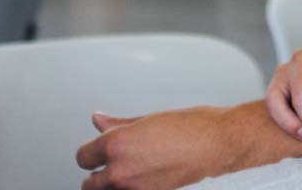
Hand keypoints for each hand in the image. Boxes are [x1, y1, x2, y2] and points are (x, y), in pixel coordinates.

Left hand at [77, 102, 301, 189]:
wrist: (218, 144)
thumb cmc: (190, 127)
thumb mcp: (147, 119)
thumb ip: (118, 124)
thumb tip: (99, 121)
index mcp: (116, 145)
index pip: (83, 156)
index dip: (90, 151)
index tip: (95, 148)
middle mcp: (122, 170)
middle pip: (89, 183)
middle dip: (95, 172)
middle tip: (104, 163)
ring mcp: (136, 188)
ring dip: (109, 184)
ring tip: (122, 171)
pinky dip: (129, 188)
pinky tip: (139, 177)